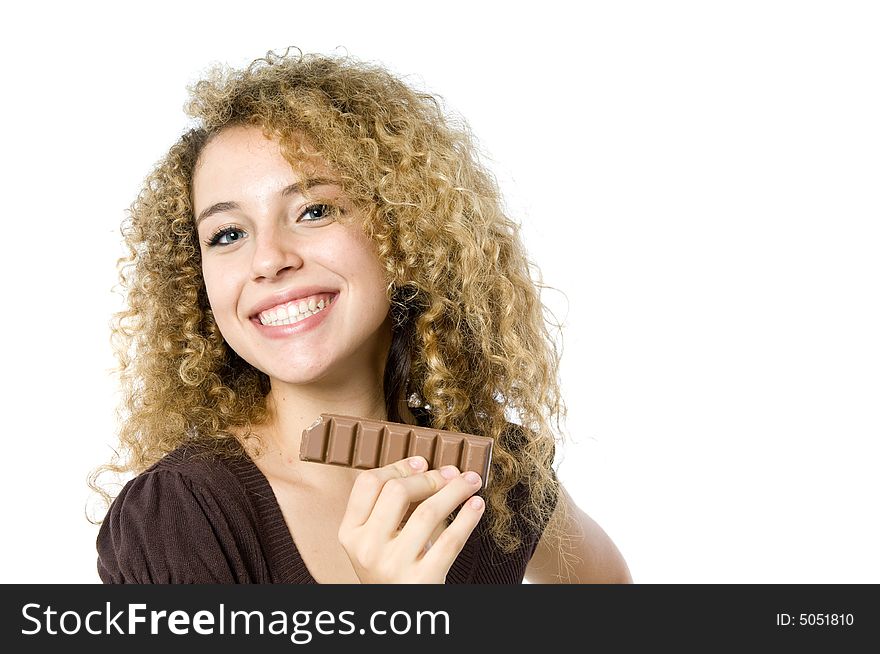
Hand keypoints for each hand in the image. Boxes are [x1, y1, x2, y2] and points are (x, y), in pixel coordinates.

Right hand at [337, 456, 485, 583]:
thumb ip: (392, 508)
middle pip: (397, 492)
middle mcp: (367, 549)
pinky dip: (467, 518)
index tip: (421, 462)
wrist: (398, 614)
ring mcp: (393, 566)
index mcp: (350, 533)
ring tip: (471, 481)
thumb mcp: (378, 540)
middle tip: (451, 472)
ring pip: (428, 512)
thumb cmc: (393, 568)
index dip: (398, 466)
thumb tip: (429, 467)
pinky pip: (450, 540)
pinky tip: (476, 505)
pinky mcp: (422, 580)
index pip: (368, 483)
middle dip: (429, 477)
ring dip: (455, 490)